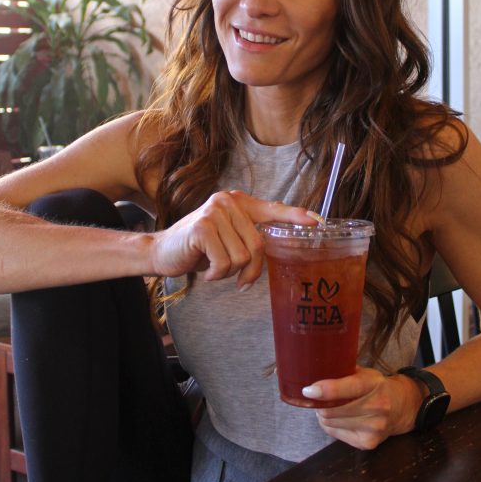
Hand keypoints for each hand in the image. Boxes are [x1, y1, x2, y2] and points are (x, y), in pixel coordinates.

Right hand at [148, 190, 317, 287]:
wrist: (162, 252)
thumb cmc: (199, 249)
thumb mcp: (227, 237)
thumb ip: (248, 236)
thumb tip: (274, 249)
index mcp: (238, 202)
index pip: (273, 209)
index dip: (296, 216)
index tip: (318, 221)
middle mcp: (228, 201)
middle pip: (259, 245)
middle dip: (250, 270)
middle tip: (237, 279)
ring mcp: (214, 212)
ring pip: (243, 257)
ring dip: (230, 273)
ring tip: (215, 267)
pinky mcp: (202, 228)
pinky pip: (225, 263)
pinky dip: (217, 275)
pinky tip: (205, 269)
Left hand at [302, 368, 424, 449]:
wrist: (402, 407)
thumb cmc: (376, 386)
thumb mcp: (365, 374)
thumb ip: (343, 373)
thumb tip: (313, 372)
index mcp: (374, 384)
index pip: (348, 388)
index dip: (325, 390)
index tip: (308, 390)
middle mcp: (377, 407)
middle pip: (333, 411)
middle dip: (318, 404)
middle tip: (315, 398)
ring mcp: (373, 428)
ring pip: (331, 423)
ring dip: (323, 415)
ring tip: (327, 407)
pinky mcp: (368, 443)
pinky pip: (335, 434)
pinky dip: (330, 425)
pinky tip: (337, 418)